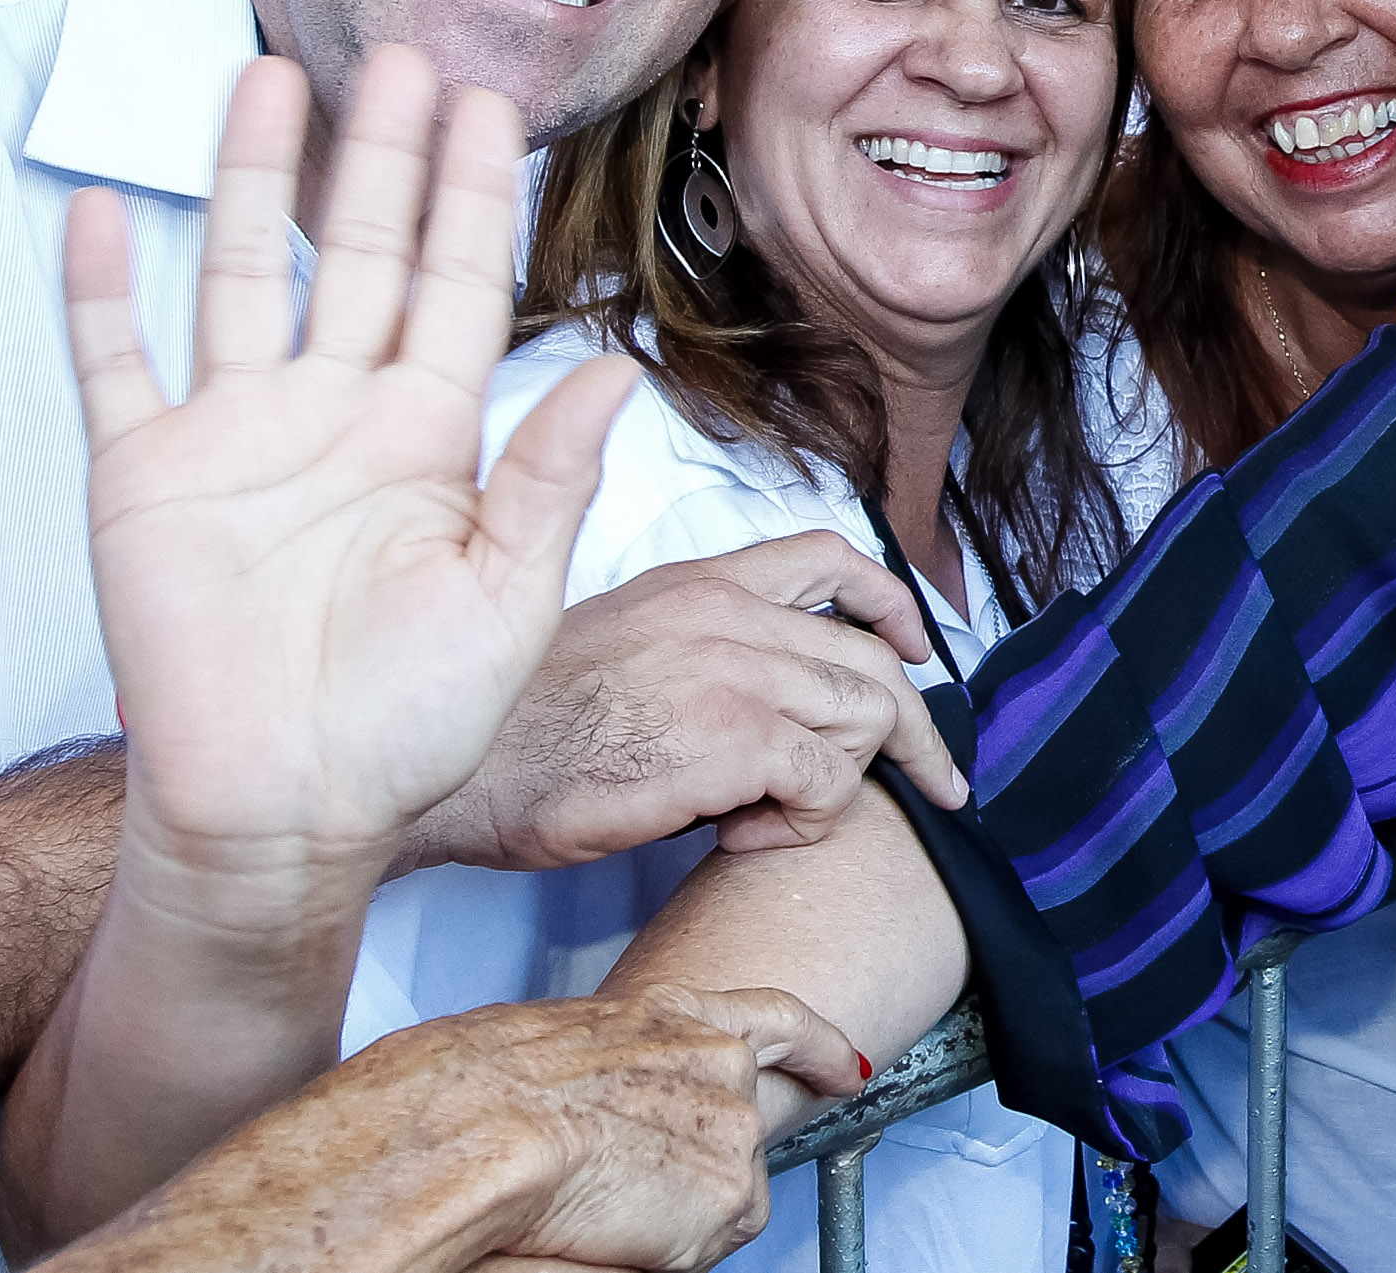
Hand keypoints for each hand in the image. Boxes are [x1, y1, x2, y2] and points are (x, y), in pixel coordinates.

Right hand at [51, 987, 863, 1272]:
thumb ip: (597, 1062)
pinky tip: (605, 1236)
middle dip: (702, 1155)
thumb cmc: (456, 1089)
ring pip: (726, 1191)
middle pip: (747, 1124)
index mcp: (660, 1013)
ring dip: (675, 1211)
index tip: (841, 1061)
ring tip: (594, 1210)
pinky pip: (707, 1242)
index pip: (772, 1019)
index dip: (812, 1044)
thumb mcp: (531, 1043)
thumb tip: (592, 1103)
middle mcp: (713, 1061)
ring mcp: (729, 1128)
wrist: (467, 1130)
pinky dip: (664, 1250)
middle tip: (638, 1175)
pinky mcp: (725, 1197)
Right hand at [64, 46, 640, 888]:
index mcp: (429, 437)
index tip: (490, 103)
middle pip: (363, 253)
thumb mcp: (507, 600)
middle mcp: (335, 415)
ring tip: (267, 76)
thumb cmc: (411, 727)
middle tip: (401, 50)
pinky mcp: (145, 476)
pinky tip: (105, 208)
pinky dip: (101, 287)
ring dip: (255, 179)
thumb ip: (550, 479)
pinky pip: (116, 361)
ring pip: (246, 274)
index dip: (472, 195)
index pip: (460, 285)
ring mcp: (236, 437)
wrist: (286, 814)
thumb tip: (624, 369)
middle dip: (380, 154)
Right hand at [406, 531, 968, 868]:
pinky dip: (805, 826)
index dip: (890, 602)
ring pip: (864, 722)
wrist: (457, 767)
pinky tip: (741, 837)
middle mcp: (728, 614)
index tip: (917, 648)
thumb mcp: (617, 647)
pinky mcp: (735, 739)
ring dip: (840, 787)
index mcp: (697, 584)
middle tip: (939, 787)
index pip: (829, 558)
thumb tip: (762, 708)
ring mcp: (736, 671)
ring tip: (765, 819)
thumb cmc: (514, 729)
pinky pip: (829, 786)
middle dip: (917, 733)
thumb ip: (697, 653)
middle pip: (872, 662)